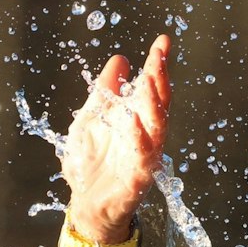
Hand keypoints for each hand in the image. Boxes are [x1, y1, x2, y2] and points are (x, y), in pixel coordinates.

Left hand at [60, 35, 170, 243]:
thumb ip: (104, 92)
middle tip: (159, 55)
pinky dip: (140, 142)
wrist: (85, 205)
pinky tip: (135, 123)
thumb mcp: (91, 120)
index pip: (152, 88)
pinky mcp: (135, 182)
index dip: (157, 65)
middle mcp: (145, 137)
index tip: (163, 41)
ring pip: (156, 130)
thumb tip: (120, 60)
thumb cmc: (90, 163)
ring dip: (154, 106)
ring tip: (150, 81)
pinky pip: (143, 162)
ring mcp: (143, 159)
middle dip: (160, 79)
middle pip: (159, 105)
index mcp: (136, 120)